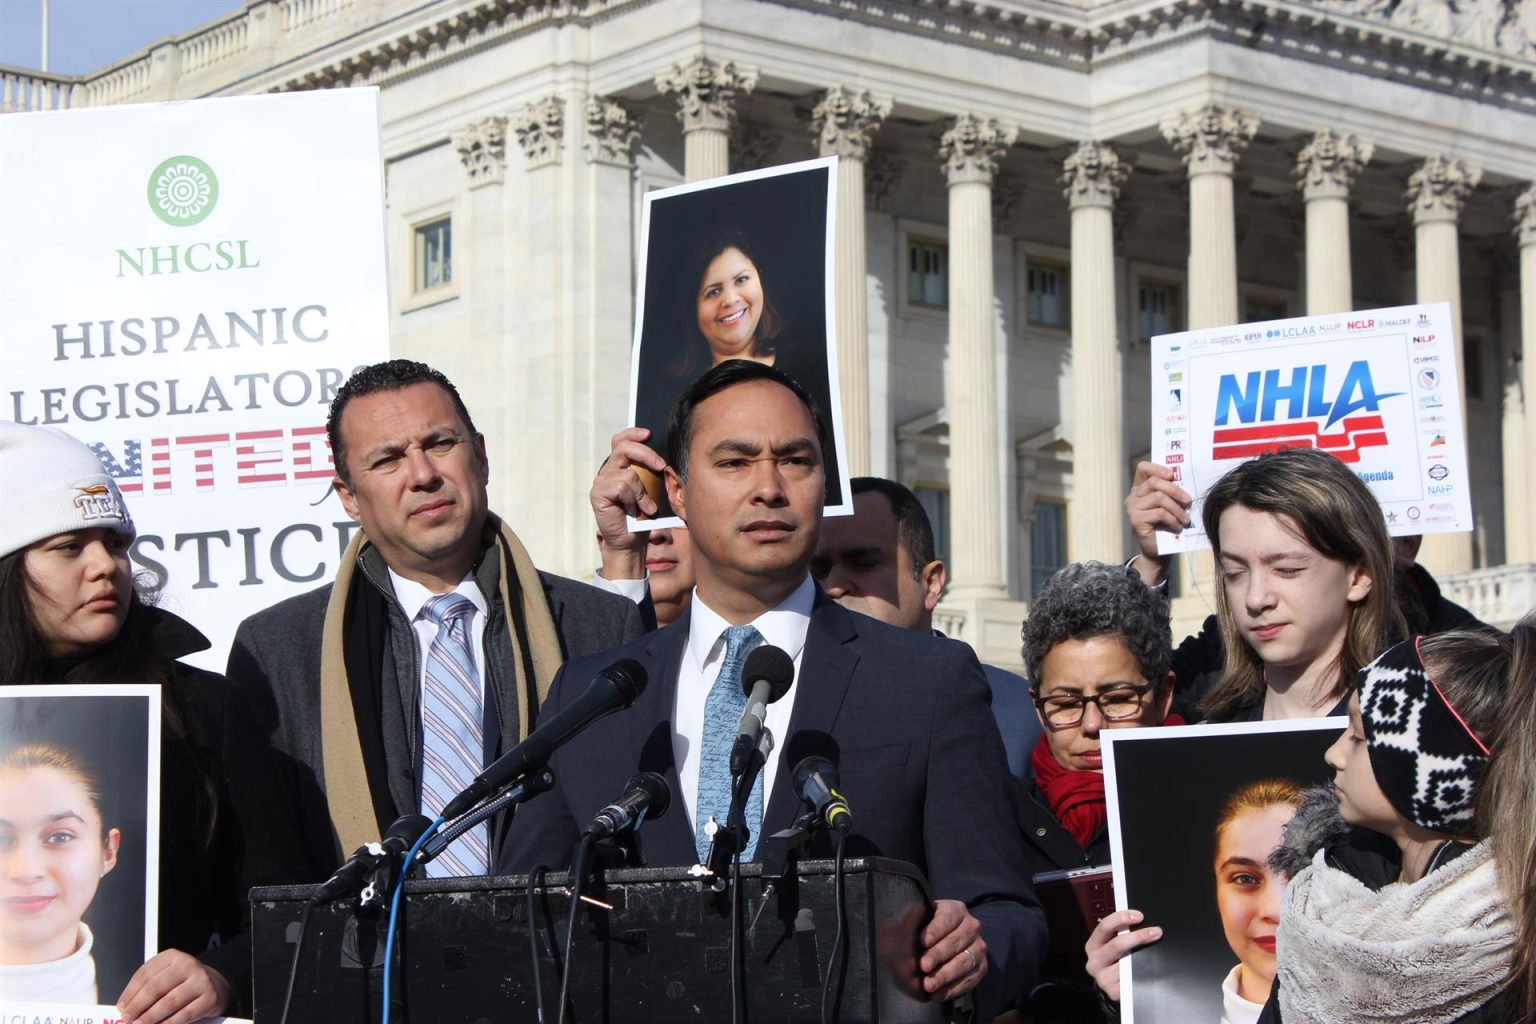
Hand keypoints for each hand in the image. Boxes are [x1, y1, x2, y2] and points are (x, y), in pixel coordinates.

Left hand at [117, 949, 231, 1023]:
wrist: (215, 984)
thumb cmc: (182, 982)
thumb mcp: (165, 976)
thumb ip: (146, 988)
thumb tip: (126, 1008)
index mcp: (172, 956)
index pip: (145, 974)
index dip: (130, 993)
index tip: (121, 1007)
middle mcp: (187, 964)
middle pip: (156, 987)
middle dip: (138, 1006)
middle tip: (127, 1019)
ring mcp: (200, 980)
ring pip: (169, 1002)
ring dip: (150, 1017)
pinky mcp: (209, 997)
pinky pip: (184, 1014)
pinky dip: (168, 1023)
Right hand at [591, 428, 667, 576]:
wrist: (630, 542)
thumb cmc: (642, 516)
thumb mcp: (651, 490)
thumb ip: (652, 473)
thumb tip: (665, 461)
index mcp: (619, 466)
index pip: (621, 441)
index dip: (633, 433)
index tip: (649, 434)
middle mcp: (608, 471)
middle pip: (623, 447)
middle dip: (646, 454)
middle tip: (661, 466)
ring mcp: (601, 482)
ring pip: (627, 473)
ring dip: (643, 492)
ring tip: (647, 507)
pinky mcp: (598, 494)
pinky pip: (621, 487)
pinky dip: (633, 500)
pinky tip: (634, 511)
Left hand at [918, 899, 986, 1001]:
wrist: (939, 944)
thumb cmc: (922, 931)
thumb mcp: (916, 923)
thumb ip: (909, 926)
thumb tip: (896, 935)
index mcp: (955, 909)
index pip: (947, 917)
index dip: (935, 930)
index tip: (922, 942)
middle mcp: (971, 926)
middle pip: (956, 941)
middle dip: (938, 955)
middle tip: (923, 966)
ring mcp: (979, 946)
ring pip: (965, 961)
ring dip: (946, 975)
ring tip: (928, 985)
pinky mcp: (982, 966)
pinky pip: (971, 979)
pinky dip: (953, 989)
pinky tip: (937, 994)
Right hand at [1084, 908, 1162, 1001]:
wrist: (1112, 986)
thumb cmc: (1116, 960)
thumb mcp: (1111, 944)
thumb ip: (1120, 932)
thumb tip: (1139, 919)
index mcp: (1093, 945)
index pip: (1105, 927)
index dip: (1122, 919)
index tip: (1140, 916)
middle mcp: (1094, 962)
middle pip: (1117, 945)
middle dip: (1138, 936)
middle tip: (1156, 932)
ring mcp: (1103, 978)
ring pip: (1126, 963)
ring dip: (1145, 956)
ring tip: (1157, 949)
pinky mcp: (1113, 992)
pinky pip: (1132, 980)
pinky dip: (1143, 973)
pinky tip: (1152, 968)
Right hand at [1125, 461, 1191, 583]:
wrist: (1158, 551)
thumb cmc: (1166, 525)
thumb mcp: (1169, 504)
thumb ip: (1171, 492)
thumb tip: (1186, 480)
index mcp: (1140, 488)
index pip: (1143, 468)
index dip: (1158, 468)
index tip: (1173, 476)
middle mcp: (1133, 496)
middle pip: (1154, 482)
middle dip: (1175, 490)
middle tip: (1188, 501)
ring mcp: (1132, 508)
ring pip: (1158, 497)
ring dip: (1177, 508)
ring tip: (1186, 518)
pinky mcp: (1136, 520)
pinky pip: (1159, 513)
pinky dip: (1173, 519)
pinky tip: (1178, 526)